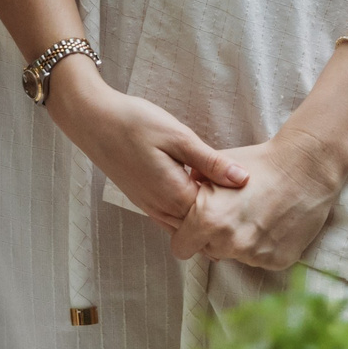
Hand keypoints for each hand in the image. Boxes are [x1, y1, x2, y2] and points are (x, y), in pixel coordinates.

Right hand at [45, 59, 248, 227]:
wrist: (92, 119)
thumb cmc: (134, 122)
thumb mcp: (178, 136)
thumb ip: (210, 162)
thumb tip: (244, 179)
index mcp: (174, 195)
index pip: (214, 217)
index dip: (236, 209)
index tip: (255, 195)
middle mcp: (160, 208)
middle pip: (200, 229)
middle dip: (223, 220)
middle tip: (248, 205)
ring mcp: (149, 206)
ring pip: (185, 227)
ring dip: (205, 219)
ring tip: (228, 202)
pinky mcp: (142, 199)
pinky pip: (170, 218)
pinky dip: (187, 214)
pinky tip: (198, 196)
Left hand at [168, 129, 347, 270]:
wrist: (305, 167)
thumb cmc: (259, 162)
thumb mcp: (217, 166)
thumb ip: (194, 183)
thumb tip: (180, 191)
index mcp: (208, 220)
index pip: (181, 248)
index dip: (186, 236)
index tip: (195, 228)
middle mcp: (230, 243)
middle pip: (209, 252)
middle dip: (214, 238)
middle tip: (232, 215)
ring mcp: (255, 255)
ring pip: (236, 256)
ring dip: (240, 242)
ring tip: (255, 215)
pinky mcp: (278, 261)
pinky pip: (260, 259)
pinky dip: (264, 246)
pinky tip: (273, 222)